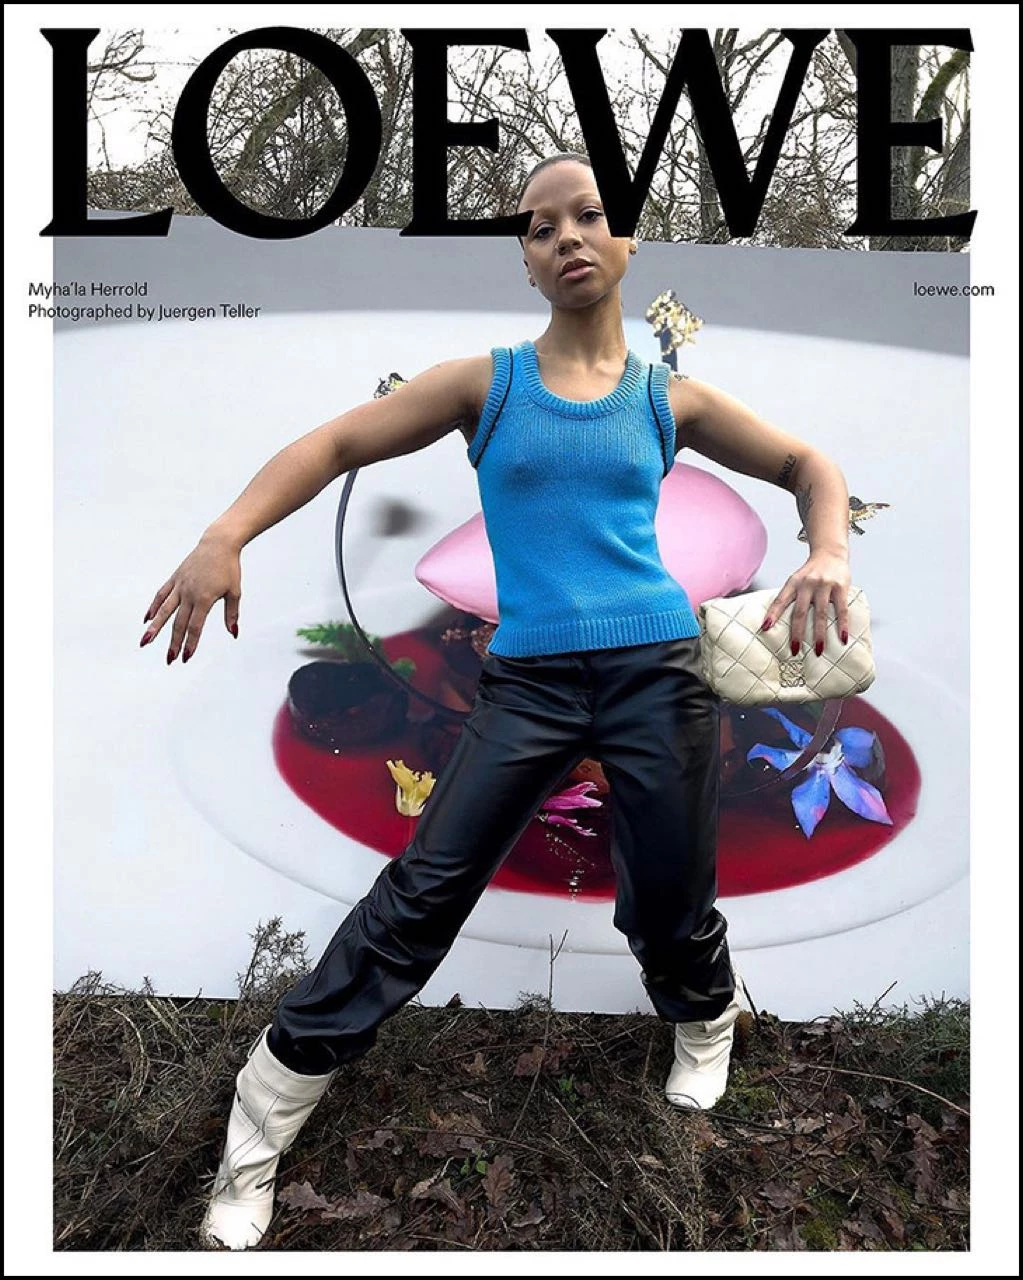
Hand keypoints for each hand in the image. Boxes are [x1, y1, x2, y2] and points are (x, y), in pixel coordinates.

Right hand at [139, 528, 241, 663]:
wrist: (218, 543)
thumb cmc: (229, 568)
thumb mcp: (235, 591)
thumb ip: (231, 614)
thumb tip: (233, 633)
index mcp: (204, 598)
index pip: (195, 627)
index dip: (190, 644)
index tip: (185, 658)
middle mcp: (189, 594)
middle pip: (178, 623)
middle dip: (173, 643)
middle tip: (168, 660)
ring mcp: (180, 586)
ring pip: (164, 610)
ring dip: (154, 628)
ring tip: (145, 641)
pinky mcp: (175, 578)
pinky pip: (161, 595)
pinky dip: (153, 607)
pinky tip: (147, 619)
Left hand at [760, 551, 851, 655]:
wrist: (830, 552)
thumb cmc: (811, 573)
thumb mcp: (796, 580)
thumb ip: (789, 598)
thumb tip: (775, 623)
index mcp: (793, 582)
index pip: (780, 600)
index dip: (772, 614)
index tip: (765, 629)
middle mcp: (807, 583)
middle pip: (800, 612)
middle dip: (797, 633)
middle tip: (795, 651)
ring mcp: (825, 585)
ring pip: (821, 614)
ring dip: (819, 634)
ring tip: (818, 650)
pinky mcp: (841, 587)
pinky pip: (842, 609)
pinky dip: (842, 625)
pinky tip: (842, 638)